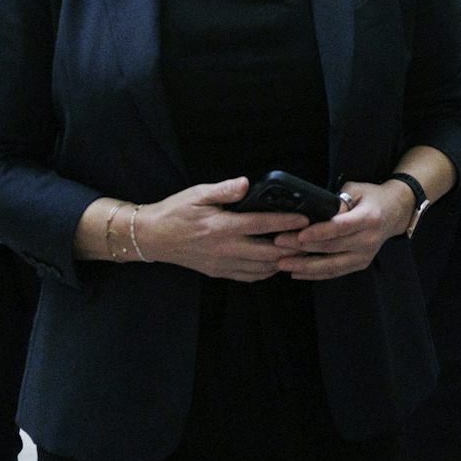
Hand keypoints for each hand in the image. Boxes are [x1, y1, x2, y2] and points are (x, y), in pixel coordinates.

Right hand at [137, 177, 306, 282]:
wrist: (152, 237)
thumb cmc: (175, 212)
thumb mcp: (197, 194)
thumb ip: (224, 190)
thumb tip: (246, 184)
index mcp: (221, 227)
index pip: (262, 224)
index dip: (286, 222)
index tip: (304, 219)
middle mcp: (225, 249)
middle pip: (268, 253)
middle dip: (291, 247)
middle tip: (309, 239)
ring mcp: (222, 264)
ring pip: (261, 269)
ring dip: (281, 261)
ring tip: (296, 251)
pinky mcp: (218, 272)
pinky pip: (248, 276)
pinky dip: (265, 271)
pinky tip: (273, 262)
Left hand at [272, 180, 410, 280]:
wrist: (395, 212)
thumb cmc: (371, 197)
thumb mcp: (356, 190)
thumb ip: (337, 201)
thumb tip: (316, 213)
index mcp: (369, 218)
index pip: (341, 227)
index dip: (319, 232)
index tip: (299, 234)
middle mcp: (369, 240)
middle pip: (332, 247)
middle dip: (302, 248)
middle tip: (278, 244)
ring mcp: (365, 255)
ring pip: (331, 265)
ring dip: (305, 266)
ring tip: (282, 263)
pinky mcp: (360, 264)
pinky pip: (335, 272)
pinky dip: (315, 274)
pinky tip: (296, 272)